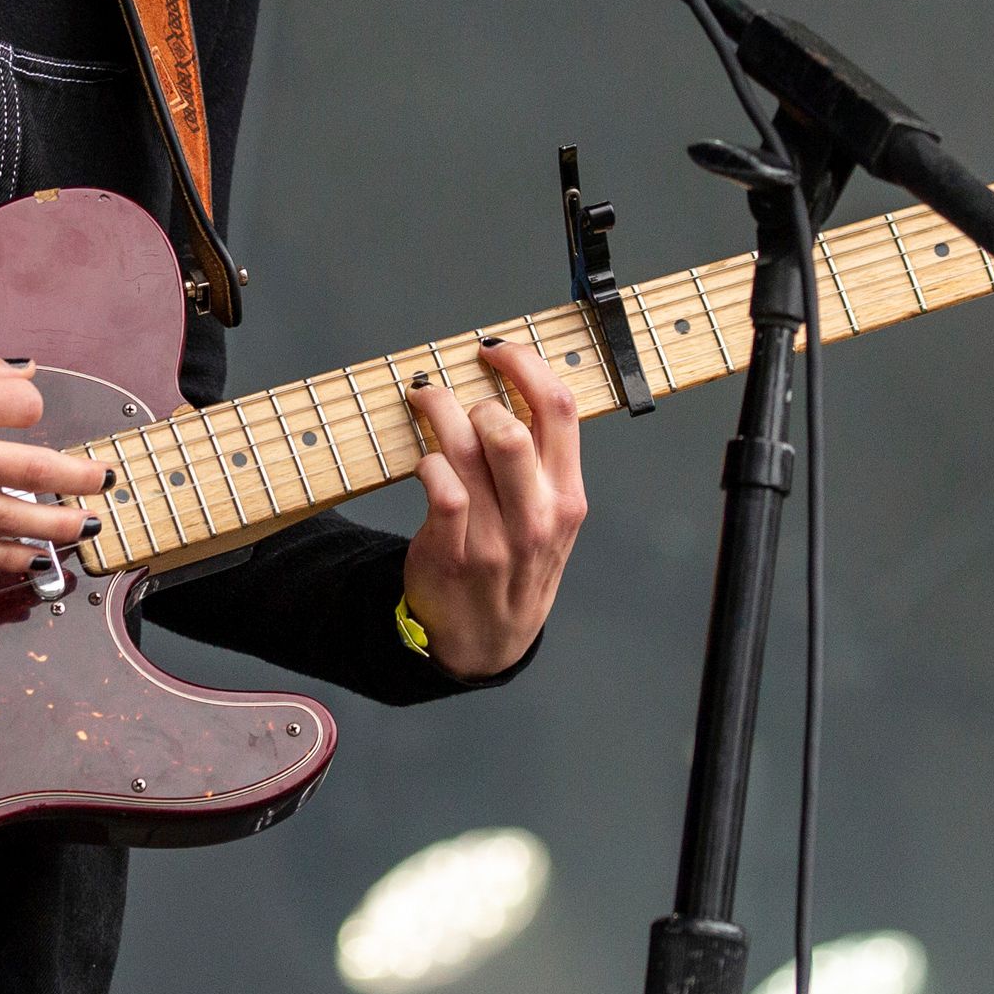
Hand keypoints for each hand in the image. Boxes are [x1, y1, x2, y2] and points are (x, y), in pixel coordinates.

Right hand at [0, 323, 105, 571]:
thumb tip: (16, 377)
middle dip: (77, 478)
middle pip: (35, 470)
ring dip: (54, 527)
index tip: (21, 406)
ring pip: (6, 520)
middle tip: (100, 481)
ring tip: (82, 528)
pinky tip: (23, 557)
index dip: (29, 405)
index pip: (25, 406)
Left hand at [402, 337, 589, 678]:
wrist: (488, 642)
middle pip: (509, 428)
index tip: (495, 350)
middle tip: (457, 398)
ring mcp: (495, 538)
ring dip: (439, 414)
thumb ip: (542, 463)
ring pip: (466, 451)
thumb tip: (511, 386)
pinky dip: (428, 463)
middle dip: (474, 399)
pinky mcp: (454, 554)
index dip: (525, 365)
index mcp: (568, 497)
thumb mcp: (551, 519)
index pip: (559, 410)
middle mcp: (537, 516)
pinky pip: (441, 488)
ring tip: (427, 403)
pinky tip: (425, 462)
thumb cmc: (517, 565)